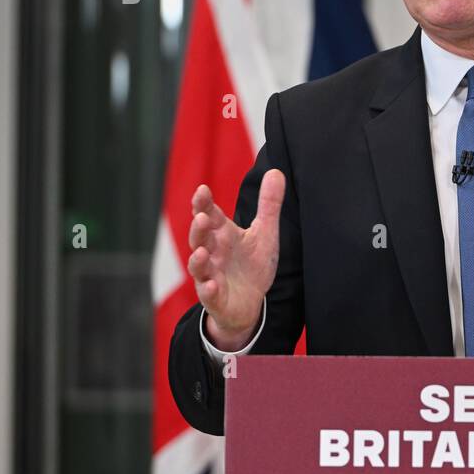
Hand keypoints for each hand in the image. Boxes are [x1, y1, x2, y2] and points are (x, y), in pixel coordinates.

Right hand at [188, 169, 285, 349]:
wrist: (250, 303)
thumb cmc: (252, 265)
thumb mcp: (264, 233)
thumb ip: (268, 204)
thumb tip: (276, 171)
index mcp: (222, 235)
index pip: (210, 215)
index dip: (203, 203)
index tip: (202, 190)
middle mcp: (212, 254)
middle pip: (200, 239)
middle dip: (198, 229)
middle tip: (201, 217)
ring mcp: (211, 276)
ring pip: (198, 267)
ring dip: (198, 260)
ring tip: (202, 252)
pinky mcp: (216, 298)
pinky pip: (209, 295)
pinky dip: (209, 290)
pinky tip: (212, 286)